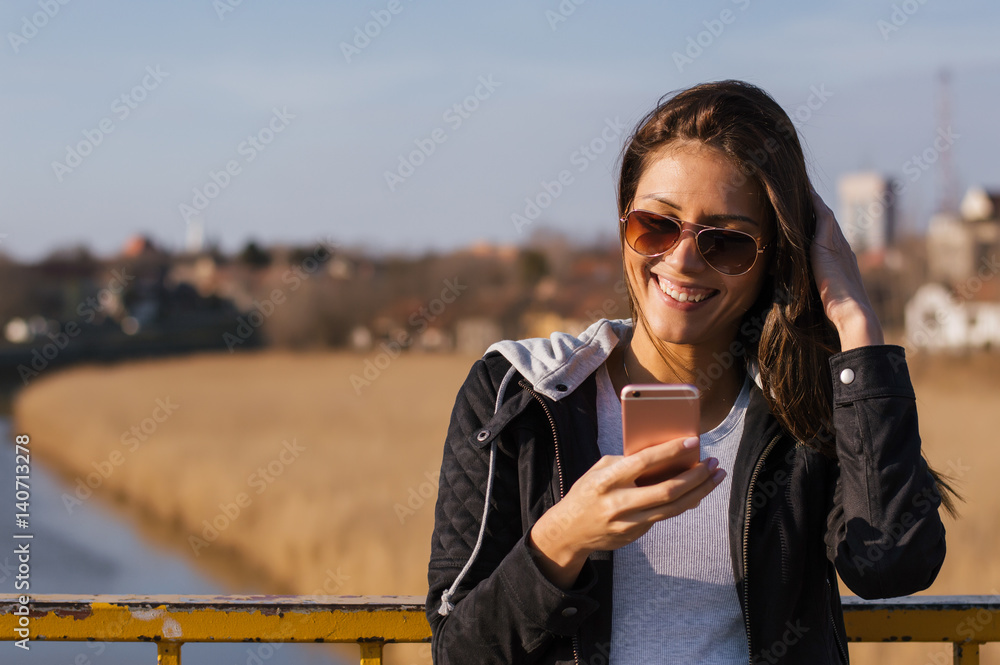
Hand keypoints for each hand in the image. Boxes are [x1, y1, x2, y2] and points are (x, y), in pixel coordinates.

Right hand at [527, 436, 723, 588]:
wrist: (569, 531)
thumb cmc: (586, 493)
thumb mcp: (598, 471)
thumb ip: (626, 463)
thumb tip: (662, 457)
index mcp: (606, 480)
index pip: (643, 462)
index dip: (670, 451)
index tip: (693, 441)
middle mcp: (619, 503)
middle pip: (667, 490)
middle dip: (696, 476)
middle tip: (713, 463)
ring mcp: (628, 523)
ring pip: (673, 508)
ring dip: (699, 491)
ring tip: (715, 476)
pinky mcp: (635, 534)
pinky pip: (666, 516)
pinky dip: (685, 503)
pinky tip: (697, 491)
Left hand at [809, 187, 884, 349]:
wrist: (852, 312)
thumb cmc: (837, 311)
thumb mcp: (823, 293)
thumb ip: (815, 286)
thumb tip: (796, 290)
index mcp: (841, 259)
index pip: (827, 235)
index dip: (818, 222)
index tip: (807, 211)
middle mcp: (842, 248)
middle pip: (827, 221)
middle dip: (816, 206)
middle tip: (804, 189)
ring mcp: (838, 245)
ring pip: (825, 216)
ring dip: (815, 201)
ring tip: (804, 187)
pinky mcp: (829, 246)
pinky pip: (823, 218)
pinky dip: (816, 205)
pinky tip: (808, 193)